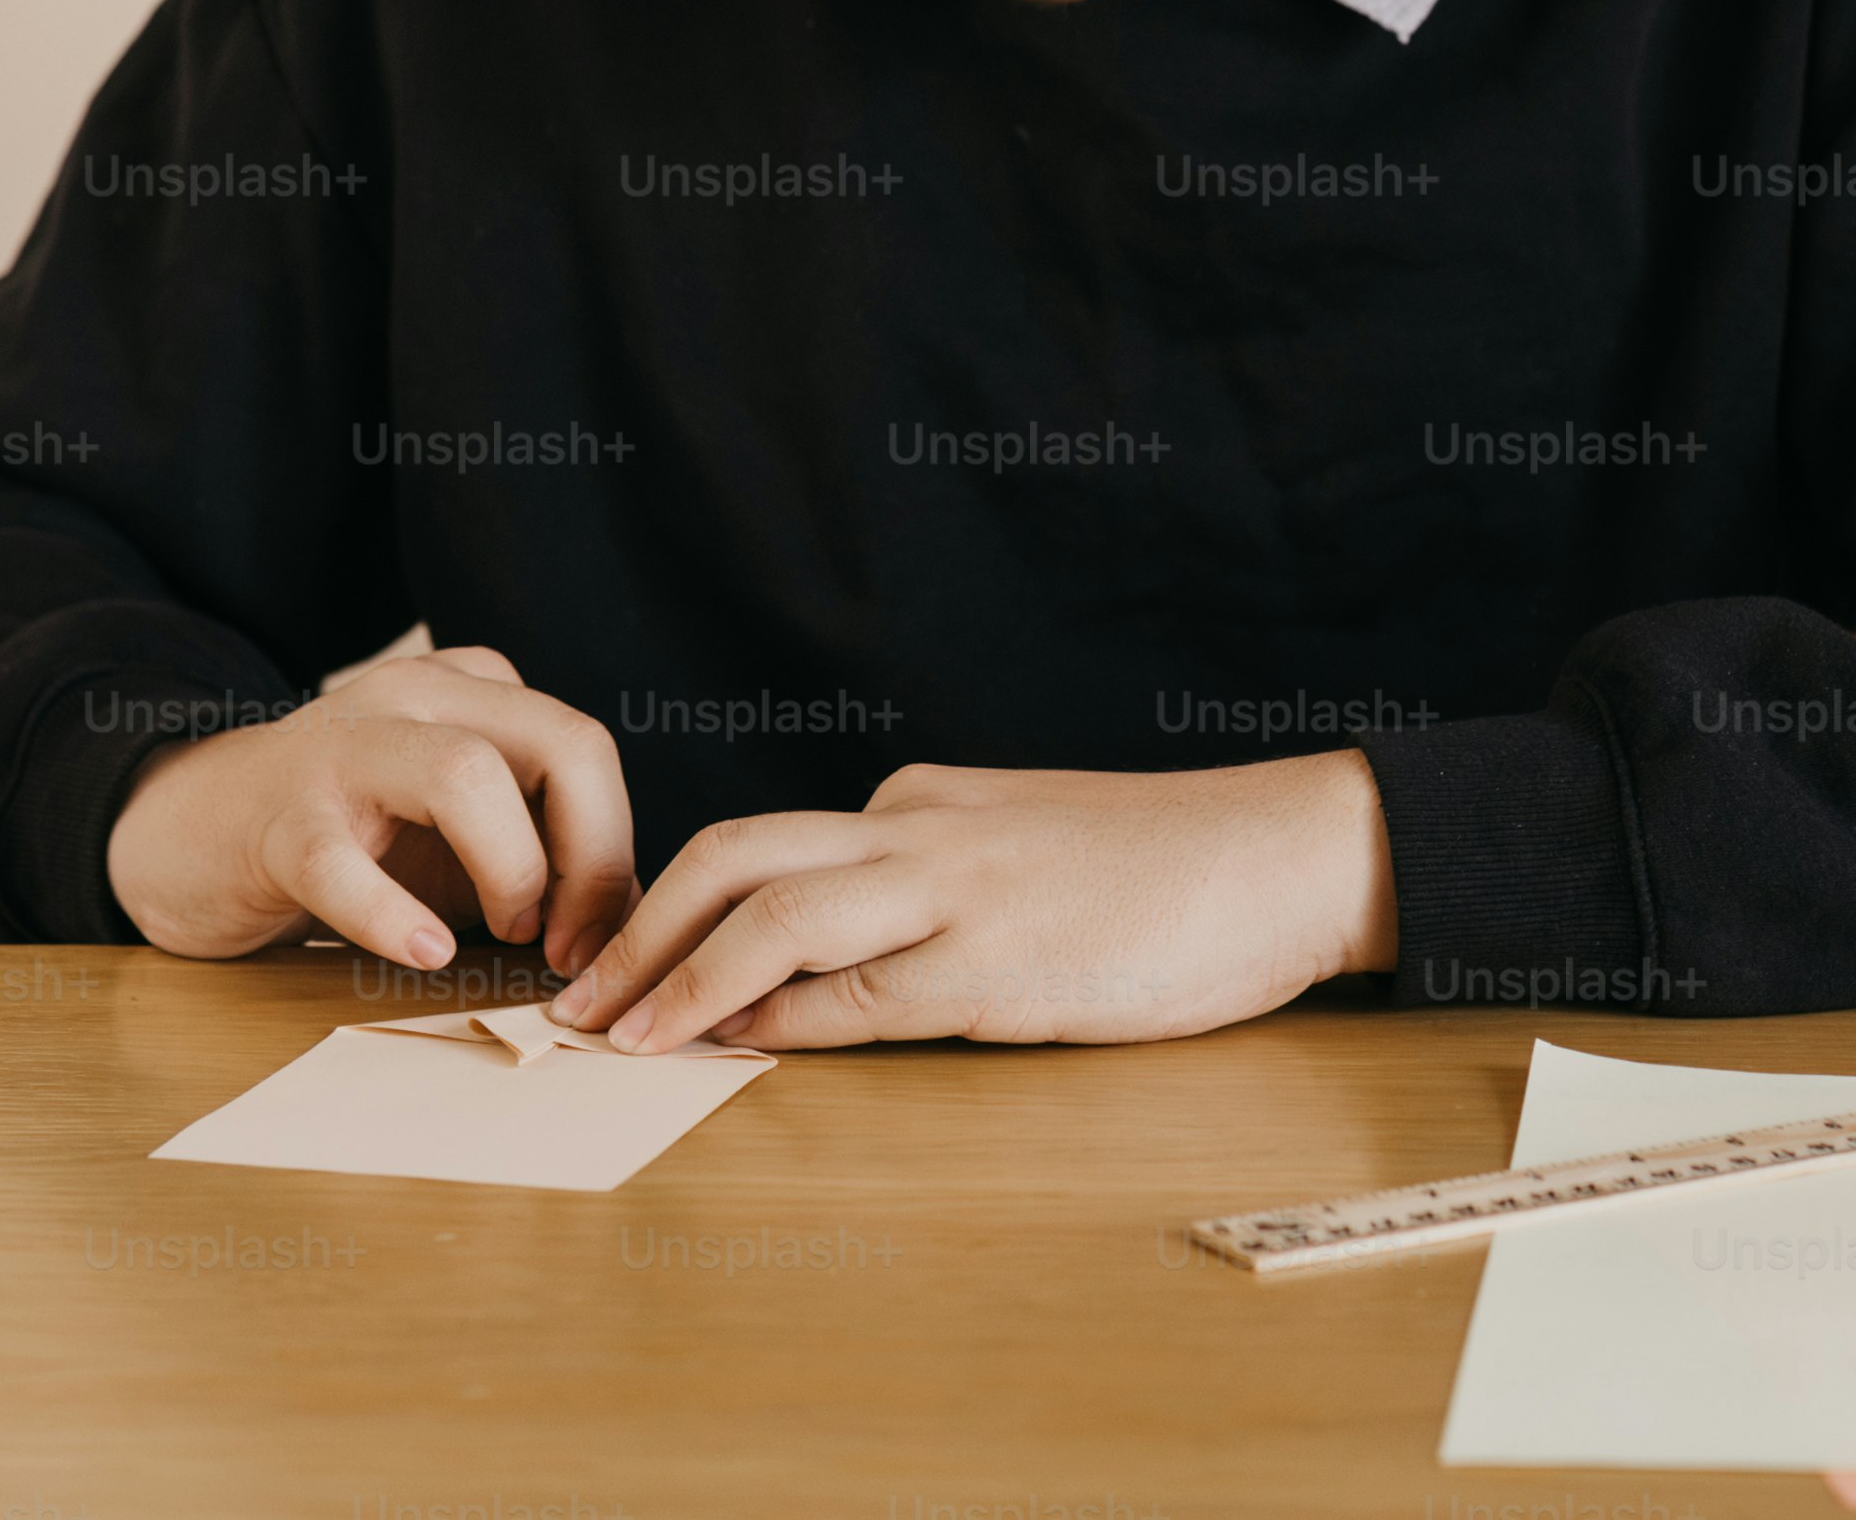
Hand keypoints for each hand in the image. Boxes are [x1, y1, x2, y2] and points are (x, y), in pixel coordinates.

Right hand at [104, 644, 637, 976]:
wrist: (193, 831)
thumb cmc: (350, 836)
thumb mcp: (457, 837)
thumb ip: (544, 857)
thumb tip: (633, 916)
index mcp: (472, 690)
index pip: (585, 749)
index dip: (613, 849)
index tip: (597, 937)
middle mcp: (417, 695)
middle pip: (560, 744)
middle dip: (591, 856)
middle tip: (566, 944)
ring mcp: (343, 748)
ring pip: (466, 776)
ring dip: (514, 871)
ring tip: (501, 934)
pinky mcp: (280, 818)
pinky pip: (343, 861)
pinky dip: (393, 913)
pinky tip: (427, 949)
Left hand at [552, 752, 1398, 1052]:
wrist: (1285, 854)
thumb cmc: (1171, 869)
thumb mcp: (1028, 854)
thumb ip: (937, 882)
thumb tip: (844, 960)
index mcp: (923, 804)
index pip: (769, 847)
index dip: (676, 907)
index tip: (616, 962)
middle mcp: (920, 828)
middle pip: (734, 853)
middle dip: (636, 926)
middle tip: (570, 995)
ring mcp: (956, 888)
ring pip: (774, 911)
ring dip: (678, 977)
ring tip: (615, 1035)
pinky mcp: (997, 962)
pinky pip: (858, 993)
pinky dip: (779, 1021)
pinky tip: (728, 1051)